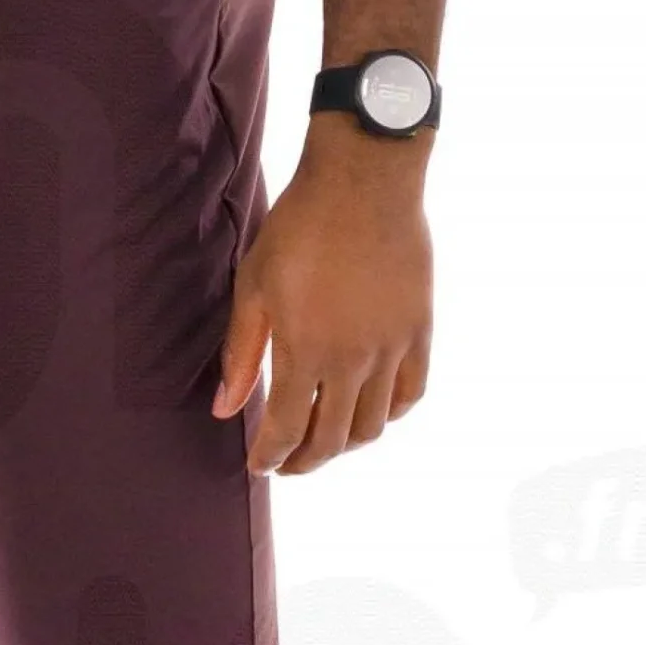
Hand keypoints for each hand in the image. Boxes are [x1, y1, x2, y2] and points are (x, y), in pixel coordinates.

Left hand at [213, 120, 432, 473]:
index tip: (260, 465)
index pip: (286, 432)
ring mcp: (391, 348)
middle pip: (331, 441)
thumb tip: (225, 411)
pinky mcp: (420, 331)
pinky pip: (411, 394)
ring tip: (325, 439)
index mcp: (304, 351)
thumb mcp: (254, 287)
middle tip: (288, 463)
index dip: (270, 457)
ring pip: (372, 427)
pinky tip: (369, 410)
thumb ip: (242, 354)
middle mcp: (352, 360)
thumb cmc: (300, 227)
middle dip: (304, 462)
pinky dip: (389, 415)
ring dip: (345, 445)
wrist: (364, 179)